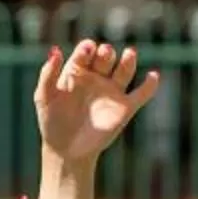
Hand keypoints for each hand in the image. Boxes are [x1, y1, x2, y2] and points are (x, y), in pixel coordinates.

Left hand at [36, 40, 161, 163]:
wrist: (65, 151)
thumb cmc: (52, 122)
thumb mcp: (44, 96)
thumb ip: (48, 74)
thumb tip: (55, 51)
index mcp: (77, 72)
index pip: (85, 54)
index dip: (87, 48)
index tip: (88, 48)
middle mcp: (96, 79)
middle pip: (106, 58)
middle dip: (106, 53)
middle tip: (105, 52)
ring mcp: (111, 93)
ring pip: (124, 71)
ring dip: (128, 61)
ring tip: (130, 53)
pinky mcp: (124, 109)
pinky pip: (141, 95)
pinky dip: (149, 86)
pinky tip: (153, 75)